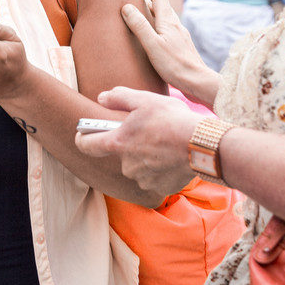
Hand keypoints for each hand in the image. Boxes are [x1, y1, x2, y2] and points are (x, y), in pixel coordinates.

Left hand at [74, 87, 196, 195]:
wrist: (202, 145)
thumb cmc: (172, 120)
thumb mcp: (144, 100)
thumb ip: (118, 97)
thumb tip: (102, 98)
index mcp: (117, 143)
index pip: (87, 145)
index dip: (82, 138)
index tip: (82, 133)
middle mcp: (126, 165)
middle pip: (120, 153)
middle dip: (130, 143)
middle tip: (147, 131)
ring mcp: (143, 179)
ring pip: (138, 166)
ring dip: (146, 156)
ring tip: (164, 142)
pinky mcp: (160, 188)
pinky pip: (155, 177)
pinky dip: (160, 168)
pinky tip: (173, 156)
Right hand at [123, 0, 217, 106]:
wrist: (197, 82)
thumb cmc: (174, 65)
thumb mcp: (152, 45)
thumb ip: (139, 25)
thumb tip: (127, 7)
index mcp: (168, 22)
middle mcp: (176, 26)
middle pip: (161, 6)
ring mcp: (180, 36)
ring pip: (164, 18)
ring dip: (151, 13)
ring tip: (138, 17)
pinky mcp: (182, 46)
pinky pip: (167, 30)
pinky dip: (157, 26)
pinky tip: (152, 37)